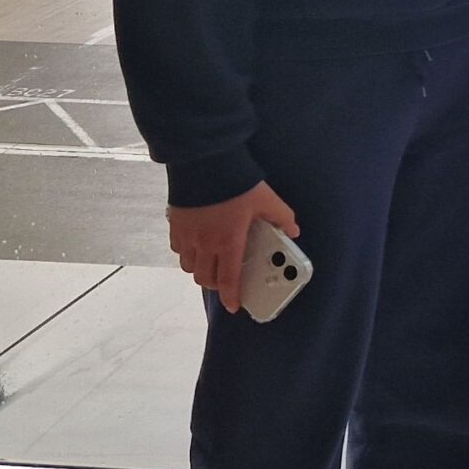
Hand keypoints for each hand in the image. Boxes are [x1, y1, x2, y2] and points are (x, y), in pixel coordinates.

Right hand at [166, 181, 298, 313]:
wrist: (204, 162)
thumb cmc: (235, 182)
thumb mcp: (267, 199)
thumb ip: (282, 217)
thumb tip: (293, 230)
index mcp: (228, 241)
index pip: (228, 279)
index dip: (231, 296)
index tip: (234, 306)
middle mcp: (204, 243)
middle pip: (205, 278)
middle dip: (216, 285)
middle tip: (226, 281)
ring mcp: (187, 235)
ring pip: (189, 266)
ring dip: (200, 270)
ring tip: (212, 263)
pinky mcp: (175, 224)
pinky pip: (178, 249)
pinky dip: (187, 253)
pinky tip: (197, 244)